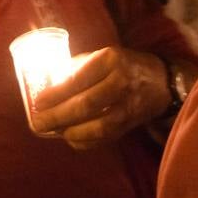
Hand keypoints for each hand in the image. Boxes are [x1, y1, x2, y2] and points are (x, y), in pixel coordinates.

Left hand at [29, 46, 169, 149]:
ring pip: (97, 126)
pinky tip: (70, 138)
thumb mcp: (102, 55)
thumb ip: (77, 67)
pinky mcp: (130, 125)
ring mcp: (127, 106)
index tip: (38, 102)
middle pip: (85, 105)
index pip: (78, 79)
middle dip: (58, 116)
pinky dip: (85, 141)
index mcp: (110, 60)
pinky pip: (105, 138)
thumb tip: (48, 82)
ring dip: (71, 131)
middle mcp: (120, 82)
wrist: (160, 82)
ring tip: (53, 130)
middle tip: (37, 122)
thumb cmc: (122, 65)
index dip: (56, 93)